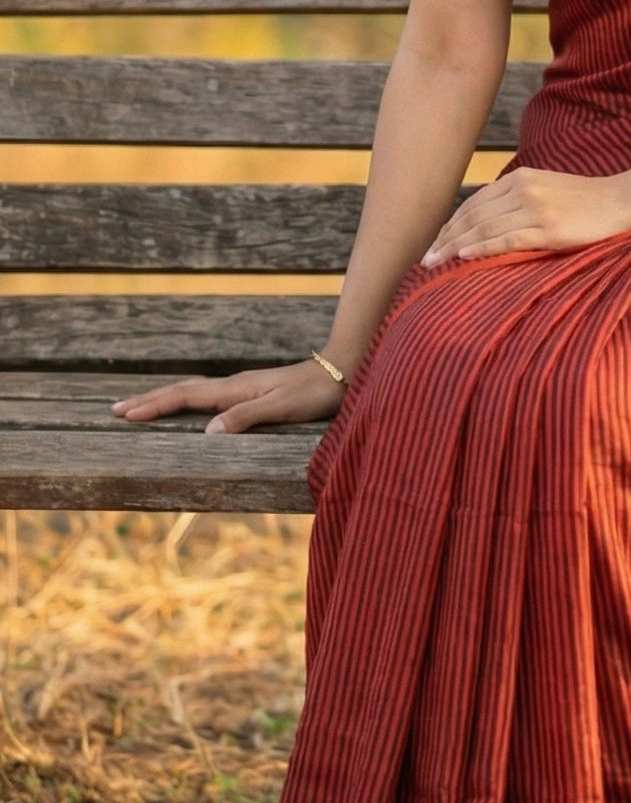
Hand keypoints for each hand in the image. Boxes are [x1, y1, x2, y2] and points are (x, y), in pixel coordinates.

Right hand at [111, 355, 345, 433]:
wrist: (342, 371)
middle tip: (116, 409)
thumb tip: (207, 432)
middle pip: (182, 391)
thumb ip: (247, 417)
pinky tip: (188, 405)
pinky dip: (187, 400)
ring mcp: (242, 388)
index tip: (124, 413)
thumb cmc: (316, 392)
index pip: (186, 396)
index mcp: (236, 389)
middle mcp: (234, 386)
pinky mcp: (252, 392)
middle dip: (149, 400)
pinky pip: (209, 396)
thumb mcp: (283, 407)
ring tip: (140, 406)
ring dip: (164, 398)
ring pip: (194, 392)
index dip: (154, 405)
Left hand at [422, 161, 630, 266]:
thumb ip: (519, 200)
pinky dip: (482, 249)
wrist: (625, 200)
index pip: (475, 203)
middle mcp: (523, 189)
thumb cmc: (589, 200)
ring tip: (434, 263)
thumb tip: (491, 223)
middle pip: (473, 216)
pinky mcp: (549, 228)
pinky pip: (507, 240)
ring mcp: (536, 208)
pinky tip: (464, 258)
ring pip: (484, 229)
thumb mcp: (549, 190)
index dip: (451, 224)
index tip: (435, 242)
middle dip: (445, 237)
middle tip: (423, 258)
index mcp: (521, 178)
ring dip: (455, 246)